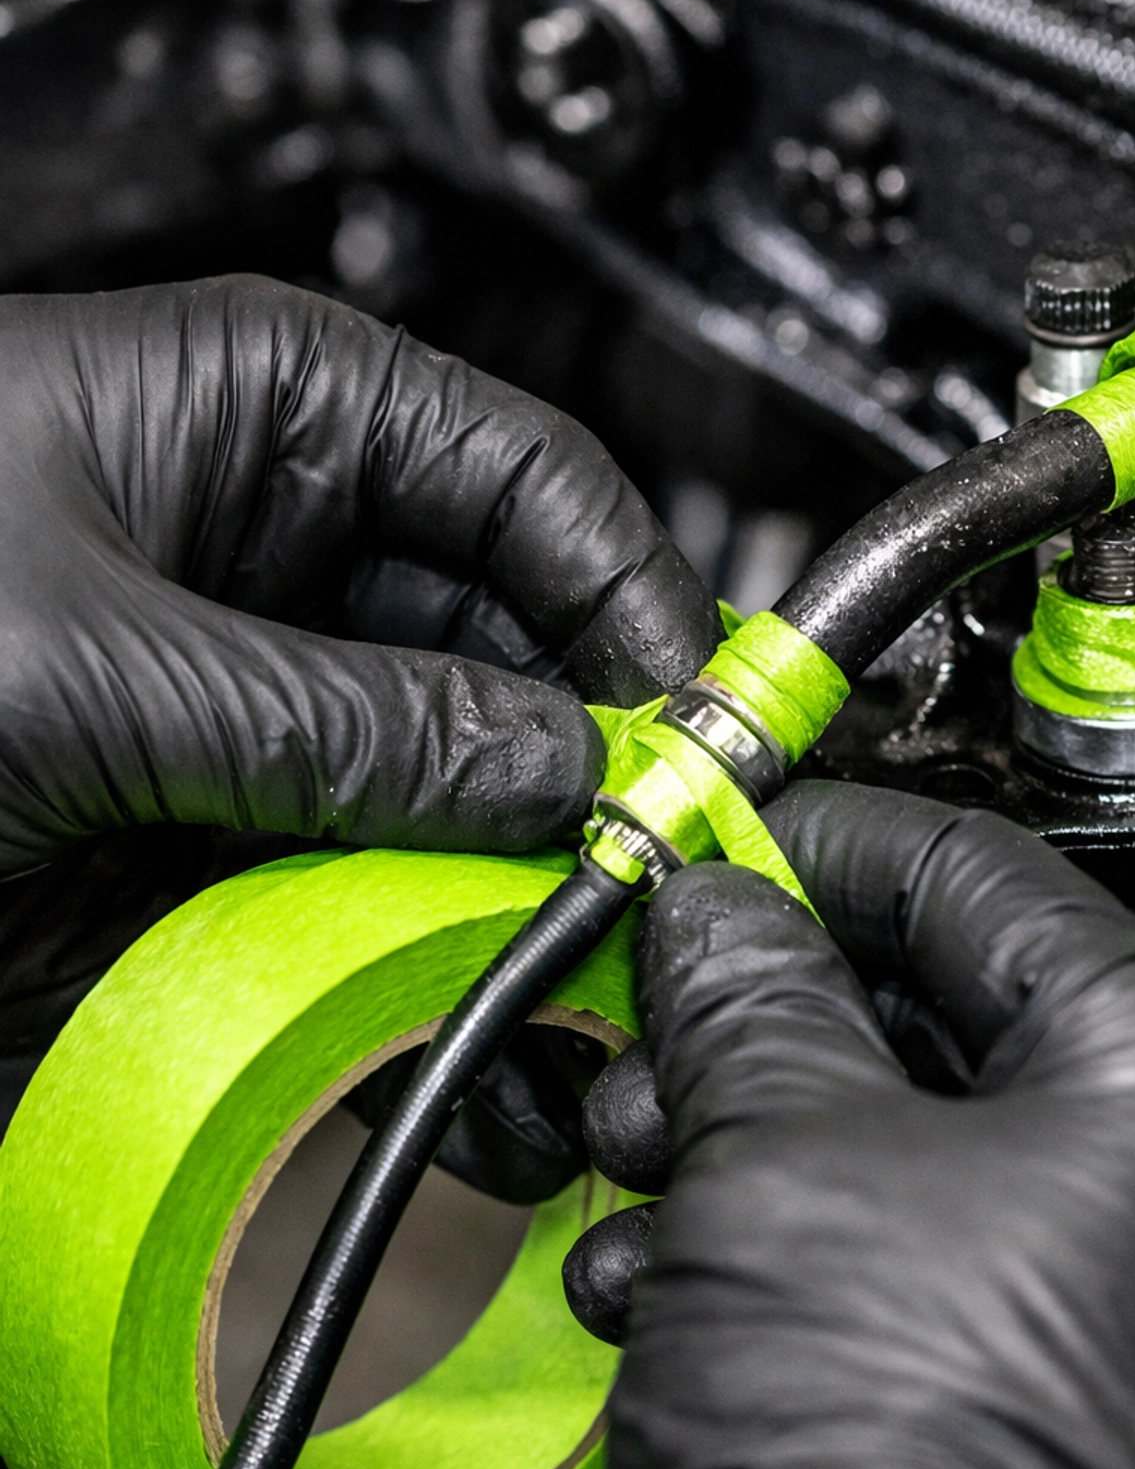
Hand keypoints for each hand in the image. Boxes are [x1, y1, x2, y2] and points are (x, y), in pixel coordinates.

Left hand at [0, 275, 717, 1165]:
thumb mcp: (96, 658)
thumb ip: (351, 723)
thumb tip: (556, 772)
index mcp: (271, 414)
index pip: (540, 489)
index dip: (644, 613)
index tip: (704, 747)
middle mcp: (284, 556)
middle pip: (520, 663)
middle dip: (594, 790)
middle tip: (656, 907)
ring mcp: (252, 710)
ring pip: (454, 803)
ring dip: (525, 908)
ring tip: (581, 1015)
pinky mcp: (207, 841)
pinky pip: (360, 901)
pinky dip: (424, 980)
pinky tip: (478, 1053)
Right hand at [590, 781, 1134, 1468]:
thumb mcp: (787, 1154)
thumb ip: (753, 998)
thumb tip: (724, 921)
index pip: (993, 887)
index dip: (829, 852)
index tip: (732, 854)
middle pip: (959, 1040)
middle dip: (770, 1037)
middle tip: (655, 1034)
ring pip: (933, 1177)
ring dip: (761, 1165)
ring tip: (638, 1186)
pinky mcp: (1089, 1441)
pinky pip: (944, 1295)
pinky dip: (810, 1275)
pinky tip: (679, 1296)